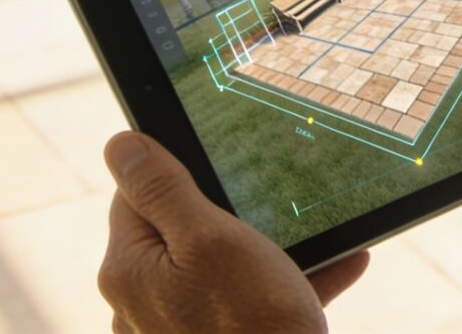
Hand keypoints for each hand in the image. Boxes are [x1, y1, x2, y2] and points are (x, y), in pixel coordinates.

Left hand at [98, 132, 369, 333]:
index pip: (135, 195)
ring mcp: (179, 329)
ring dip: (273, 249)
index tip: (220, 169)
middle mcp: (141, 305)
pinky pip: (250, 303)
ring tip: (321, 233)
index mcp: (129, 271)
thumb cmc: (251, 324)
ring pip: (225, 268)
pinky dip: (289, 283)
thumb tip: (120, 145)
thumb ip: (162, 188)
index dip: (179, 174)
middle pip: (181, 232)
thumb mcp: (210, 238)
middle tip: (273, 205)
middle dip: (232, 214)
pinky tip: (341, 263)